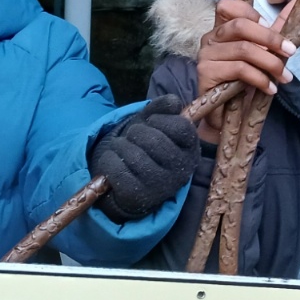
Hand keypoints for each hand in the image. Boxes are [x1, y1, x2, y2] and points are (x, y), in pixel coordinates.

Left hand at [91, 96, 199, 222]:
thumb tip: (173, 102)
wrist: (129, 180)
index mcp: (190, 150)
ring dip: (119, 146)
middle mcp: (181, 171)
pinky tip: (114, 163)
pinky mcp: (138, 197)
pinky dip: (109, 160)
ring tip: (121, 149)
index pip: (181, 127)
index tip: (151, 122)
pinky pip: (116, 169)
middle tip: (132, 137)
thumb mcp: (154, 122)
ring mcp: (161, 187)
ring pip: (133, 154)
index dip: (160, 120)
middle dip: (135, 132)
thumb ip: (163, 107)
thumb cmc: (144, 145)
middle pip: (154, 140)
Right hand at [194, 0, 295, 142]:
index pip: (228, 6)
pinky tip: (270, 89)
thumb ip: (277, 29)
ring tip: (285, 77)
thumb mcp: (263, 53)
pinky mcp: (206, 73)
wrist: (227, 117)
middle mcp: (209, 38)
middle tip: (291, 52)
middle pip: (240, 25)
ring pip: (244, 49)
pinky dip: (260, 78)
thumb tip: (296, 2)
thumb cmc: (243, 83)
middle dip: (271, 38)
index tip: (271, 27)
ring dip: (271, 63)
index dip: (251, 13)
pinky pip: (238, 69)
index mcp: (221, 29)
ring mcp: (205, 55)